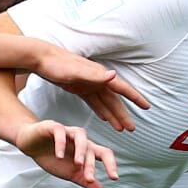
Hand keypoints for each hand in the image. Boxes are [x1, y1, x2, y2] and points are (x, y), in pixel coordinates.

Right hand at [16, 120, 117, 187]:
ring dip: (81, 150)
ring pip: (80, 135)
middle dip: (91, 165)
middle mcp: (80, 139)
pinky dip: (61, 143)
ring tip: (78, 165)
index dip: (111, 165)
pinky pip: (60, 132)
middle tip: (89, 180)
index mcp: (87, 149)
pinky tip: (59, 156)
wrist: (31, 145)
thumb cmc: (53, 157)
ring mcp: (67, 131)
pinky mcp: (52, 127)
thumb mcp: (70, 173)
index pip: (105, 154)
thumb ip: (85, 181)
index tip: (114, 178)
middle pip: (91, 148)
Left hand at [30, 44, 150, 131]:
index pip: (122, 88)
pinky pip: (93, 102)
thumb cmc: (57, 65)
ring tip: (121, 129)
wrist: (41, 58)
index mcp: (99, 75)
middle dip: (124, 114)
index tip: (147, 106)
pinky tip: (104, 119)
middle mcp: (97, 79)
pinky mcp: (79, 87)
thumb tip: (114, 76)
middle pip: (114, 100)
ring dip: (113, 116)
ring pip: (105, 103)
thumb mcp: (75, 72)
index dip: (135, 97)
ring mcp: (88, 84)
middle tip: (132, 129)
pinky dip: (100, 110)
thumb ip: (95, 76)